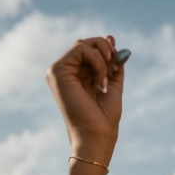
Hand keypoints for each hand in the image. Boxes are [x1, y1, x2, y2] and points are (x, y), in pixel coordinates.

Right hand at [46, 36, 123, 160]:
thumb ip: (112, 63)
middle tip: (113, 69)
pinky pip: (81, 48)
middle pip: (86, 43)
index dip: (107, 51)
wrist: (97, 137)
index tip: (117, 65)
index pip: (90, 50)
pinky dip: (97, 61)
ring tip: (104, 81)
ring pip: (83, 43)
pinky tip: (99, 81)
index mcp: (75, 76)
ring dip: (102, 57)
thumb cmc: (104, 119)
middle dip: (106, 52)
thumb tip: (111, 37)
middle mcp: (64, 73)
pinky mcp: (57, 71)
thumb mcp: (112, 84)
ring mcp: (58, 71)